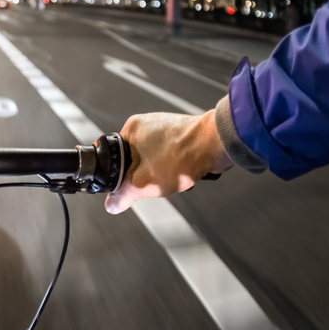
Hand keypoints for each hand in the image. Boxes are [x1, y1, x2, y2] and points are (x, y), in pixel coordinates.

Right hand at [105, 110, 233, 214]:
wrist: (217, 144)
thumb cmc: (180, 157)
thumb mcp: (144, 183)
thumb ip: (123, 195)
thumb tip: (111, 204)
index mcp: (131, 128)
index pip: (114, 157)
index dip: (120, 175)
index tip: (129, 186)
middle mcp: (146, 124)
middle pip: (135, 160)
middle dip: (146, 176)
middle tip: (156, 181)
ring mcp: (165, 127)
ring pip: (154, 160)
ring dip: (163, 173)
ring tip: (174, 176)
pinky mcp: (181, 133)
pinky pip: (171, 156)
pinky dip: (176, 167)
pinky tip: (185, 171)